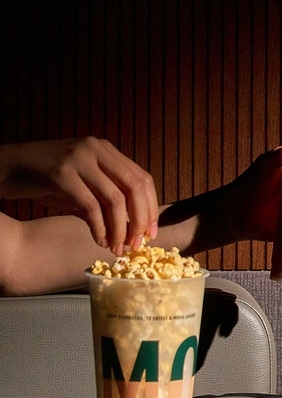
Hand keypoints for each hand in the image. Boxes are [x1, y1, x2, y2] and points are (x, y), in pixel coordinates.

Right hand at [0, 137, 158, 253]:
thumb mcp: (81, 182)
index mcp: (106, 150)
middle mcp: (96, 150)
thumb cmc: (44, 178)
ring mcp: (78, 159)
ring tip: (117, 247)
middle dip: (140, 220)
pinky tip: (99, 240)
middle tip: (137, 243)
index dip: (150, 207)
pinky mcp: (60, 174)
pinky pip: (90, 206)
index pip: (142, 178)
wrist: (5, 167)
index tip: (150, 232)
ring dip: (119, 228)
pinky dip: (99, 227)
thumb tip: (132, 227)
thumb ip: (106, 196)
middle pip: (134, 188)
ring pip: (115, 199)